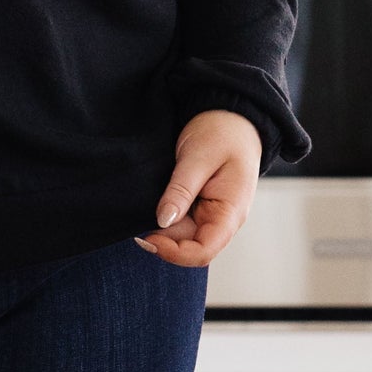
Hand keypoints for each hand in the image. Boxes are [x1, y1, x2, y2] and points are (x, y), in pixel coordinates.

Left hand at [138, 107, 262, 267]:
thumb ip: (181, 191)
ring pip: (182, 236)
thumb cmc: (223, 133)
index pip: (203, 252)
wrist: (232, 118)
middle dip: (163, 238)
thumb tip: (163, 221)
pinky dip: (167, 217)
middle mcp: (223, 220)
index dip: (174, 253)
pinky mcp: (201, 208)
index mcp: (230, 212)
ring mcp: (212, 215)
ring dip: (163, 227)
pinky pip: (182, 223)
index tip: (148, 238)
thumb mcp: (198, 158)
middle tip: (139, 217)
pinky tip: (159, 202)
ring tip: (150, 202)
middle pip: (189, 246)